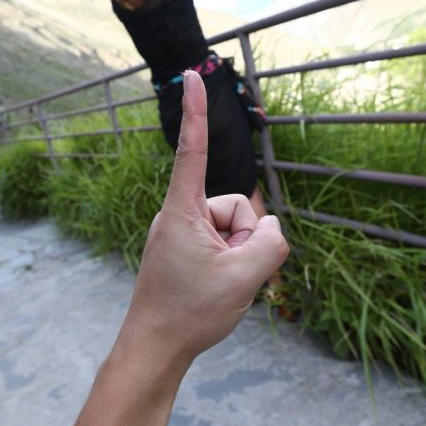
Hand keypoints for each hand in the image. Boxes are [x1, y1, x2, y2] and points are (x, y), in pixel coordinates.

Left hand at [115, 70, 289, 372]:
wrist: (154, 349)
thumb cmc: (189, 313)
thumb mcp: (243, 278)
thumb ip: (270, 243)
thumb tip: (271, 229)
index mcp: (182, 211)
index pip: (192, 152)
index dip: (196, 113)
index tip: (189, 76)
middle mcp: (177, 215)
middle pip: (233, 208)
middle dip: (242, 241)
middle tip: (225, 276)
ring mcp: (179, 233)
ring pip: (231, 230)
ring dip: (236, 256)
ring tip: (218, 285)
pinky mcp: (182, 250)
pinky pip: (219, 245)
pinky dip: (226, 264)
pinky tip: (213, 290)